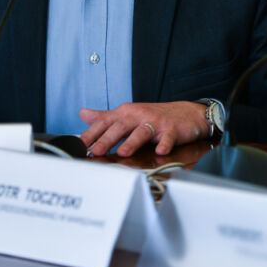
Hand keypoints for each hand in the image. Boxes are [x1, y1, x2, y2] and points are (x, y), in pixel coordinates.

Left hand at [79, 101, 207, 156]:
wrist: (187, 113)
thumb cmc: (155, 116)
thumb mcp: (128, 114)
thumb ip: (105, 116)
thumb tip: (83, 114)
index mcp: (126, 113)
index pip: (105, 122)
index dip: (91, 134)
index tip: (79, 146)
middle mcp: (139, 115)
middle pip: (120, 126)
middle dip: (107, 139)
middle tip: (95, 151)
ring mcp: (156, 122)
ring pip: (141, 132)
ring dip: (132, 142)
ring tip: (123, 153)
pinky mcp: (172, 130)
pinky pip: (167, 138)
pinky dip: (164, 144)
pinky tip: (161, 151)